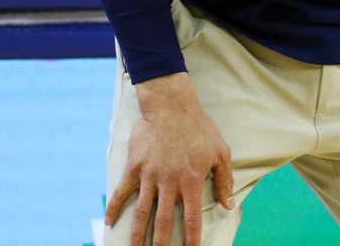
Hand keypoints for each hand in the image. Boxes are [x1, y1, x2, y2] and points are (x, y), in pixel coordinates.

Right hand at [105, 72, 234, 245]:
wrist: (172, 108)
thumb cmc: (200, 129)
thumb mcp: (221, 152)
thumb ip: (224, 180)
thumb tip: (228, 205)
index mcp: (192, 181)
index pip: (192, 217)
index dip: (191, 238)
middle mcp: (169, 183)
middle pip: (163, 221)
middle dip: (160, 243)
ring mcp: (149, 176)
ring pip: (142, 212)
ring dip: (137, 234)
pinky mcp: (134, 168)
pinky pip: (122, 192)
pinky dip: (115, 208)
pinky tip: (110, 223)